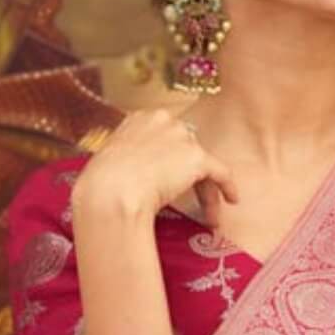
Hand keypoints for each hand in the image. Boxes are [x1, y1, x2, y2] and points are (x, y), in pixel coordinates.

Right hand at [71, 108, 239, 234]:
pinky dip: (227, 186)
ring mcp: (182, 138)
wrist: (111, 190)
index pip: (165, 137)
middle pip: (186, 150)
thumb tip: (132, 178)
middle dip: (189, 176)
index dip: (170, 159)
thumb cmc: (102, 183)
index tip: (170, 177)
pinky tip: (231, 200)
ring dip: (206, 191)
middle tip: (190, 198)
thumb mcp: (110, 163)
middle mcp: (164, 121)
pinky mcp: (197, 158)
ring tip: (209, 215)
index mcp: (140, 119)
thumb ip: (126, 162)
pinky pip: (220, 172)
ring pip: (202, 165)